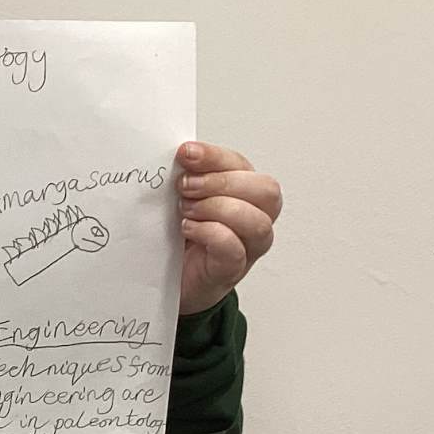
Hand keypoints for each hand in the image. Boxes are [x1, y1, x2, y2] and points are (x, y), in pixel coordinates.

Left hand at [175, 142, 280, 314]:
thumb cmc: (180, 236)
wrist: (168, 279)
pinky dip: (210, 233)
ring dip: (217, 208)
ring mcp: (248, 247)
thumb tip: (180, 155)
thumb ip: (186, 177)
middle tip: (184, 186)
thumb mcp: (182, 198)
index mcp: (243, 192)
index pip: (242, 165)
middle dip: (221, 182)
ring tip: (185, 210)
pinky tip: (188, 229)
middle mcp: (254, 218)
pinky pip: (234, 249)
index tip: (185, 153)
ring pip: (257, 222)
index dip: (215, 156)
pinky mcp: (230, 270)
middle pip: (265, 190)